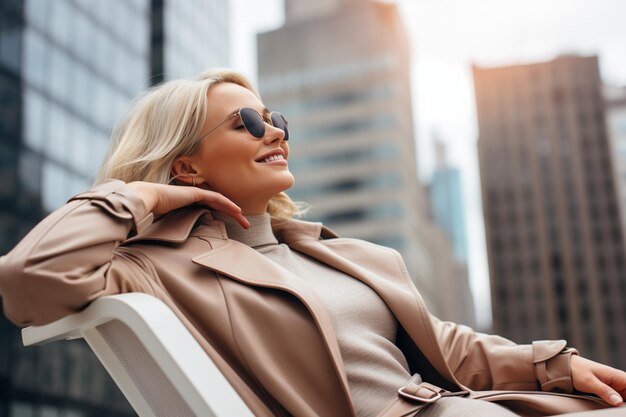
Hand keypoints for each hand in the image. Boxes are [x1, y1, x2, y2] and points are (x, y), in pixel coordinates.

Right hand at [127, 181, 249, 228]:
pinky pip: (217, 198)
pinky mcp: (196, 193)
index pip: (210, 210)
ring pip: (221, 202)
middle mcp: (193, 198)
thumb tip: (169, 249)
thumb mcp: (165, 226)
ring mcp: (195, 194)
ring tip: (245, 222)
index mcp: (187, 205)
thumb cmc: (151, 214)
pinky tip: (237, 211)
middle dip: (233, 216)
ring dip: (234, 211)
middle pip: (219, 206)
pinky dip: (228, 204)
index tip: (232, 228)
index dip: (222, 216)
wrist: (145, 200)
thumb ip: (171, 232)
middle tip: (245, 226)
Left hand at [571, 355, 625, 405]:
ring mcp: (615, 387)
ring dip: (621, 406)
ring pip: (624, 400)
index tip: (623, 407)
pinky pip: (618, 400)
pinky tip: (613, 409)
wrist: (566, 366)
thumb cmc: (577, 370)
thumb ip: (604, 391)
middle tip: (619, 411)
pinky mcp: (609, 391)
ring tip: (616, 410)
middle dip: (624, 405)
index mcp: (618, 377)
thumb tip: (618, 402)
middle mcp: (619, 381)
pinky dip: (617, 405)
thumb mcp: (589, 382)